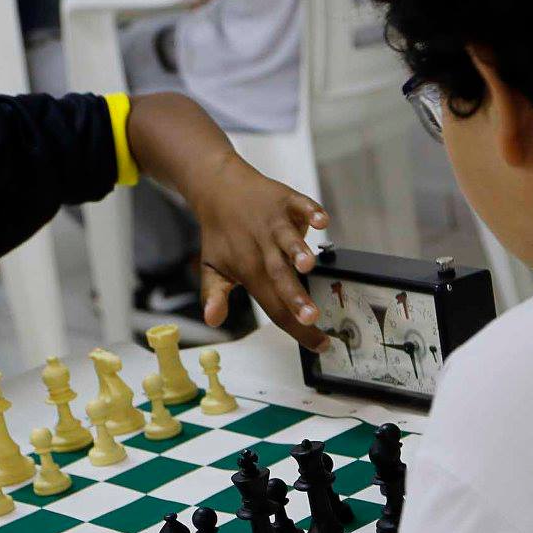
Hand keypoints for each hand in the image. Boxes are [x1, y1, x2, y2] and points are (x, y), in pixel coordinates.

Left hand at [189, 154, 331, 350]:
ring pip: (288, 240)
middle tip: (311, 317)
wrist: (218, 188)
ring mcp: (274, 223)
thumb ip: (214, 295)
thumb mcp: (211, 267)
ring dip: (298, 251)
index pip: (274, 306)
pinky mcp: (285, 201)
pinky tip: (321, 220)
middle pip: (281, 278)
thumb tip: (212, 319)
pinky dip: (310, 211)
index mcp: (248, 270)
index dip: (296, 329)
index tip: (319, 344)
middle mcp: (262, 248)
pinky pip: (300, 206)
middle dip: (296, 298)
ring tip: (308, 265)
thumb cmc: (221, 233)